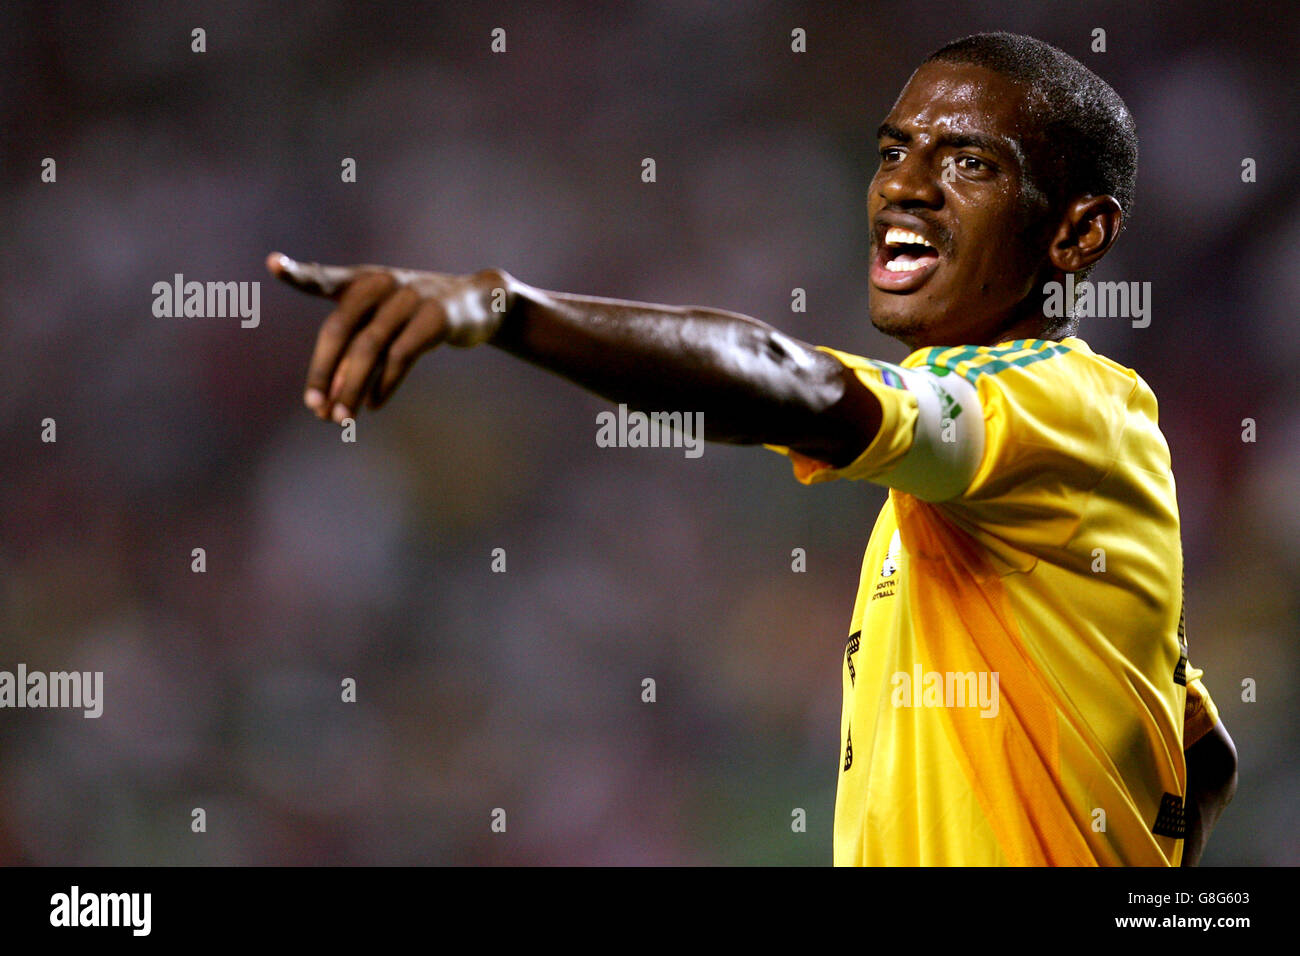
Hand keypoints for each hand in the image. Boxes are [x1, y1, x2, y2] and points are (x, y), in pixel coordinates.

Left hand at [265, 252, 513, 421]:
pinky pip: (401, 356)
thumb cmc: (418, 315)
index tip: (272, 264)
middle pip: (341, 328)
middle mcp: (383, 283)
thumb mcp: (386, 323)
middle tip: (314, 407)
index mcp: (364, 280)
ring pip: (369, 347)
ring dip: (351, 386)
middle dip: (324, 371)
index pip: (325, 277)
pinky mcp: (436, 317)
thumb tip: (332, 399)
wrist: (478, 303)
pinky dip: (384, 384)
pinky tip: (373, 404)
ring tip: (341, 417)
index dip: (299, 273)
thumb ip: (356, 353)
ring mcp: (411, 297)